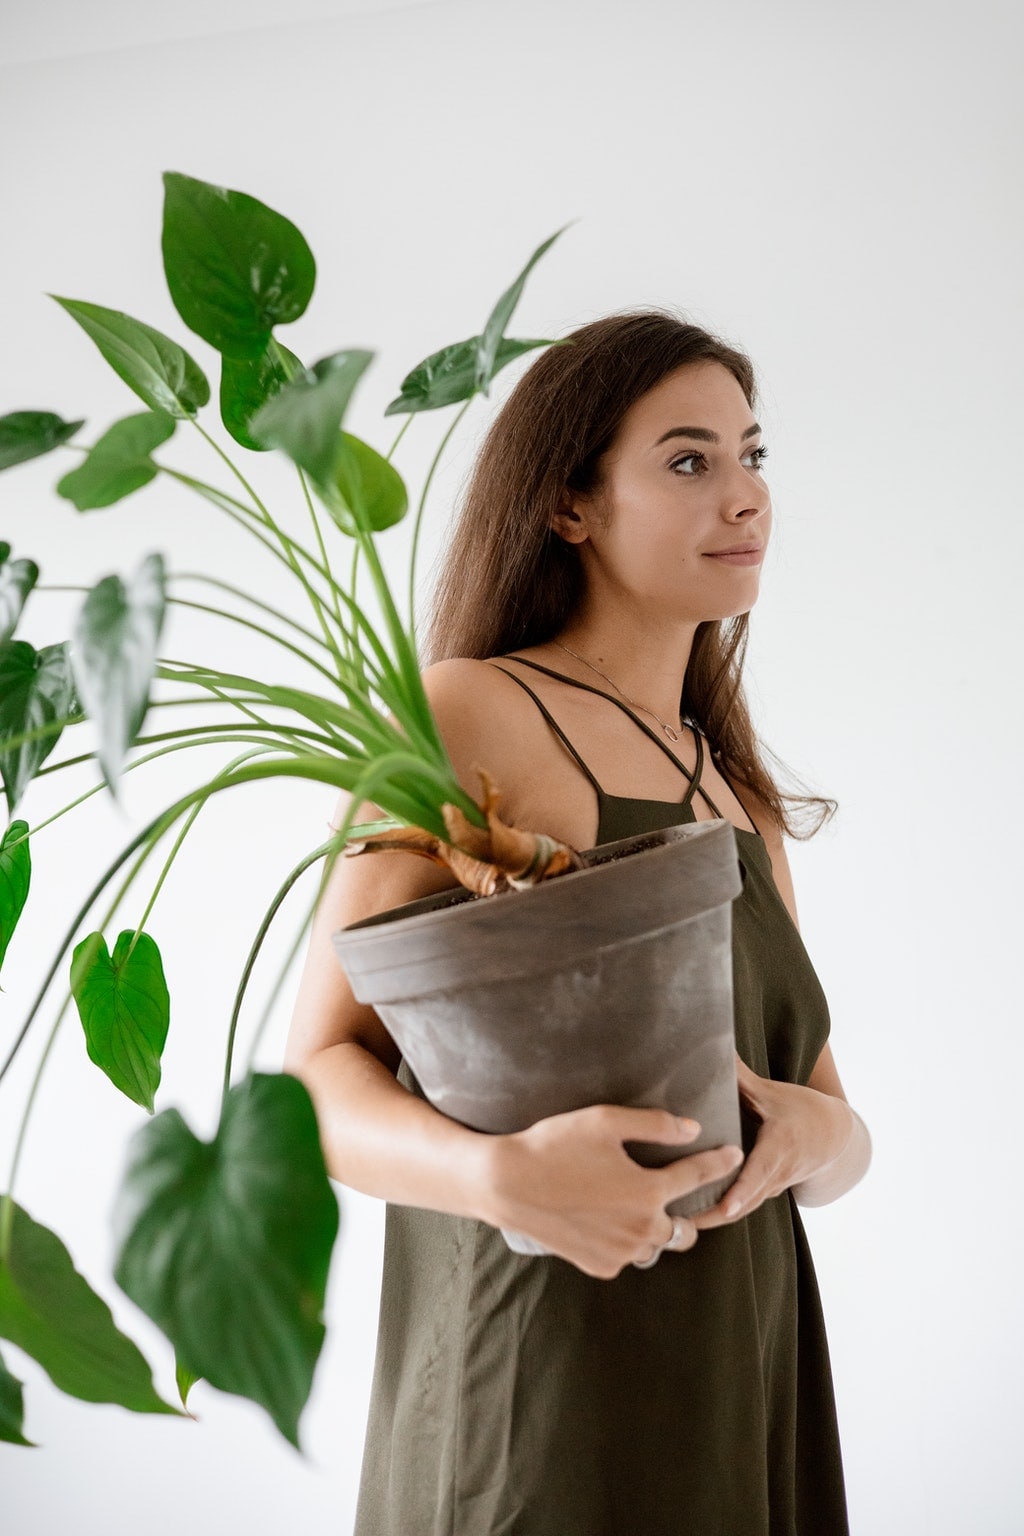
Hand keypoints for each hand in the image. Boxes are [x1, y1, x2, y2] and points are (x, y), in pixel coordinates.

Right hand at [480, 1103, 743, 1278]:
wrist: (504, 1184)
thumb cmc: (553, 1145)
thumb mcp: (605, 1121)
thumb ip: (655, 1125)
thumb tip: (692, 1129)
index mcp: (649, 1193)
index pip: (697, 1177)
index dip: (718, 1162)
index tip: (733, 1154)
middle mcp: (641, 1230)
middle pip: (684, 1227)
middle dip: (687, 1211)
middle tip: (676, 1193)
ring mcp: (620, 1253)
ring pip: (655, 1244)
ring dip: (654, 1229)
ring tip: (639, 1207)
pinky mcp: (598, 1265)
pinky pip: (626, 1256)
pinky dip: (625, 1241)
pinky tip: (608, 1220)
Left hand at [691, 1057, 850, 1229]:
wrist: (836, 1137)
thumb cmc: (802, 1110)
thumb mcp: (772, 1092)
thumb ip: (741, 1077)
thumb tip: (715, 1049)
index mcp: (781, 1144)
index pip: (761, 1170)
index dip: (743, 1190)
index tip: (726, 1206)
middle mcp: (780, 1170)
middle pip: (747, 1199)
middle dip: (716, 1214)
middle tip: (683, 1222)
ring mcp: (775, 1186)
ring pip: (744, 1208)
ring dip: (714, 1219)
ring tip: (678, 1224)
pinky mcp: (768, 1193)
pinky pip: (744, 1206)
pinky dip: (720, 1214)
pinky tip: (690, 1217)